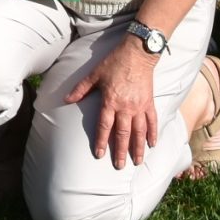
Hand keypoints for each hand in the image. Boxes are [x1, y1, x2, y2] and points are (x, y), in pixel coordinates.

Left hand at [67, 40, 159, 168]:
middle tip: (119, 166)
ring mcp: (139, 106)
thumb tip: (66, 99)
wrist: (138, 52)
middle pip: (123, 134)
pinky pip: (152, 121)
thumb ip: (81, 89)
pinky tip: (152, 144)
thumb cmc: (115, 62)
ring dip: (138, 148)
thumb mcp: (94, 73)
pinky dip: (153, 133)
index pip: (104, 126)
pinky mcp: (149, 103)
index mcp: (110, 101)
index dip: (101, 141)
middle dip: (120, 151)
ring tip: (137, 162)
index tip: (99, 155)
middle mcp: (126, 107)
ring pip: (139, 132)